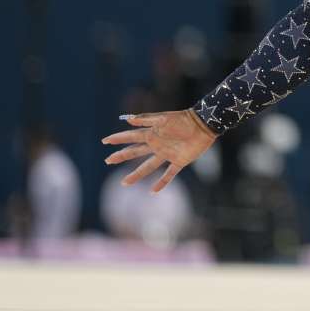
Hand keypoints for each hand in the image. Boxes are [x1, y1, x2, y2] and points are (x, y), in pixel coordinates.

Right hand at [102, 109, 216, 192]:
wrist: (204, 125)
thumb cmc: (184, 119)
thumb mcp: (163, 118)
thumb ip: (146, 119)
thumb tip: (128, 119)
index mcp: (153, 134)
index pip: (131, 137)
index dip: (119, 138)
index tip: (105, 141)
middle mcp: (157, 145)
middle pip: (135, 152)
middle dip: (121, 156)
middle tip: (108, 161)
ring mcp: (167, 154)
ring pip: (148, 166)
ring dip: (136, 174)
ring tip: (124, 183)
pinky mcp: (179, 161)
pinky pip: (169, 174)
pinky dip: (162, 182)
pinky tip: (152, 192)